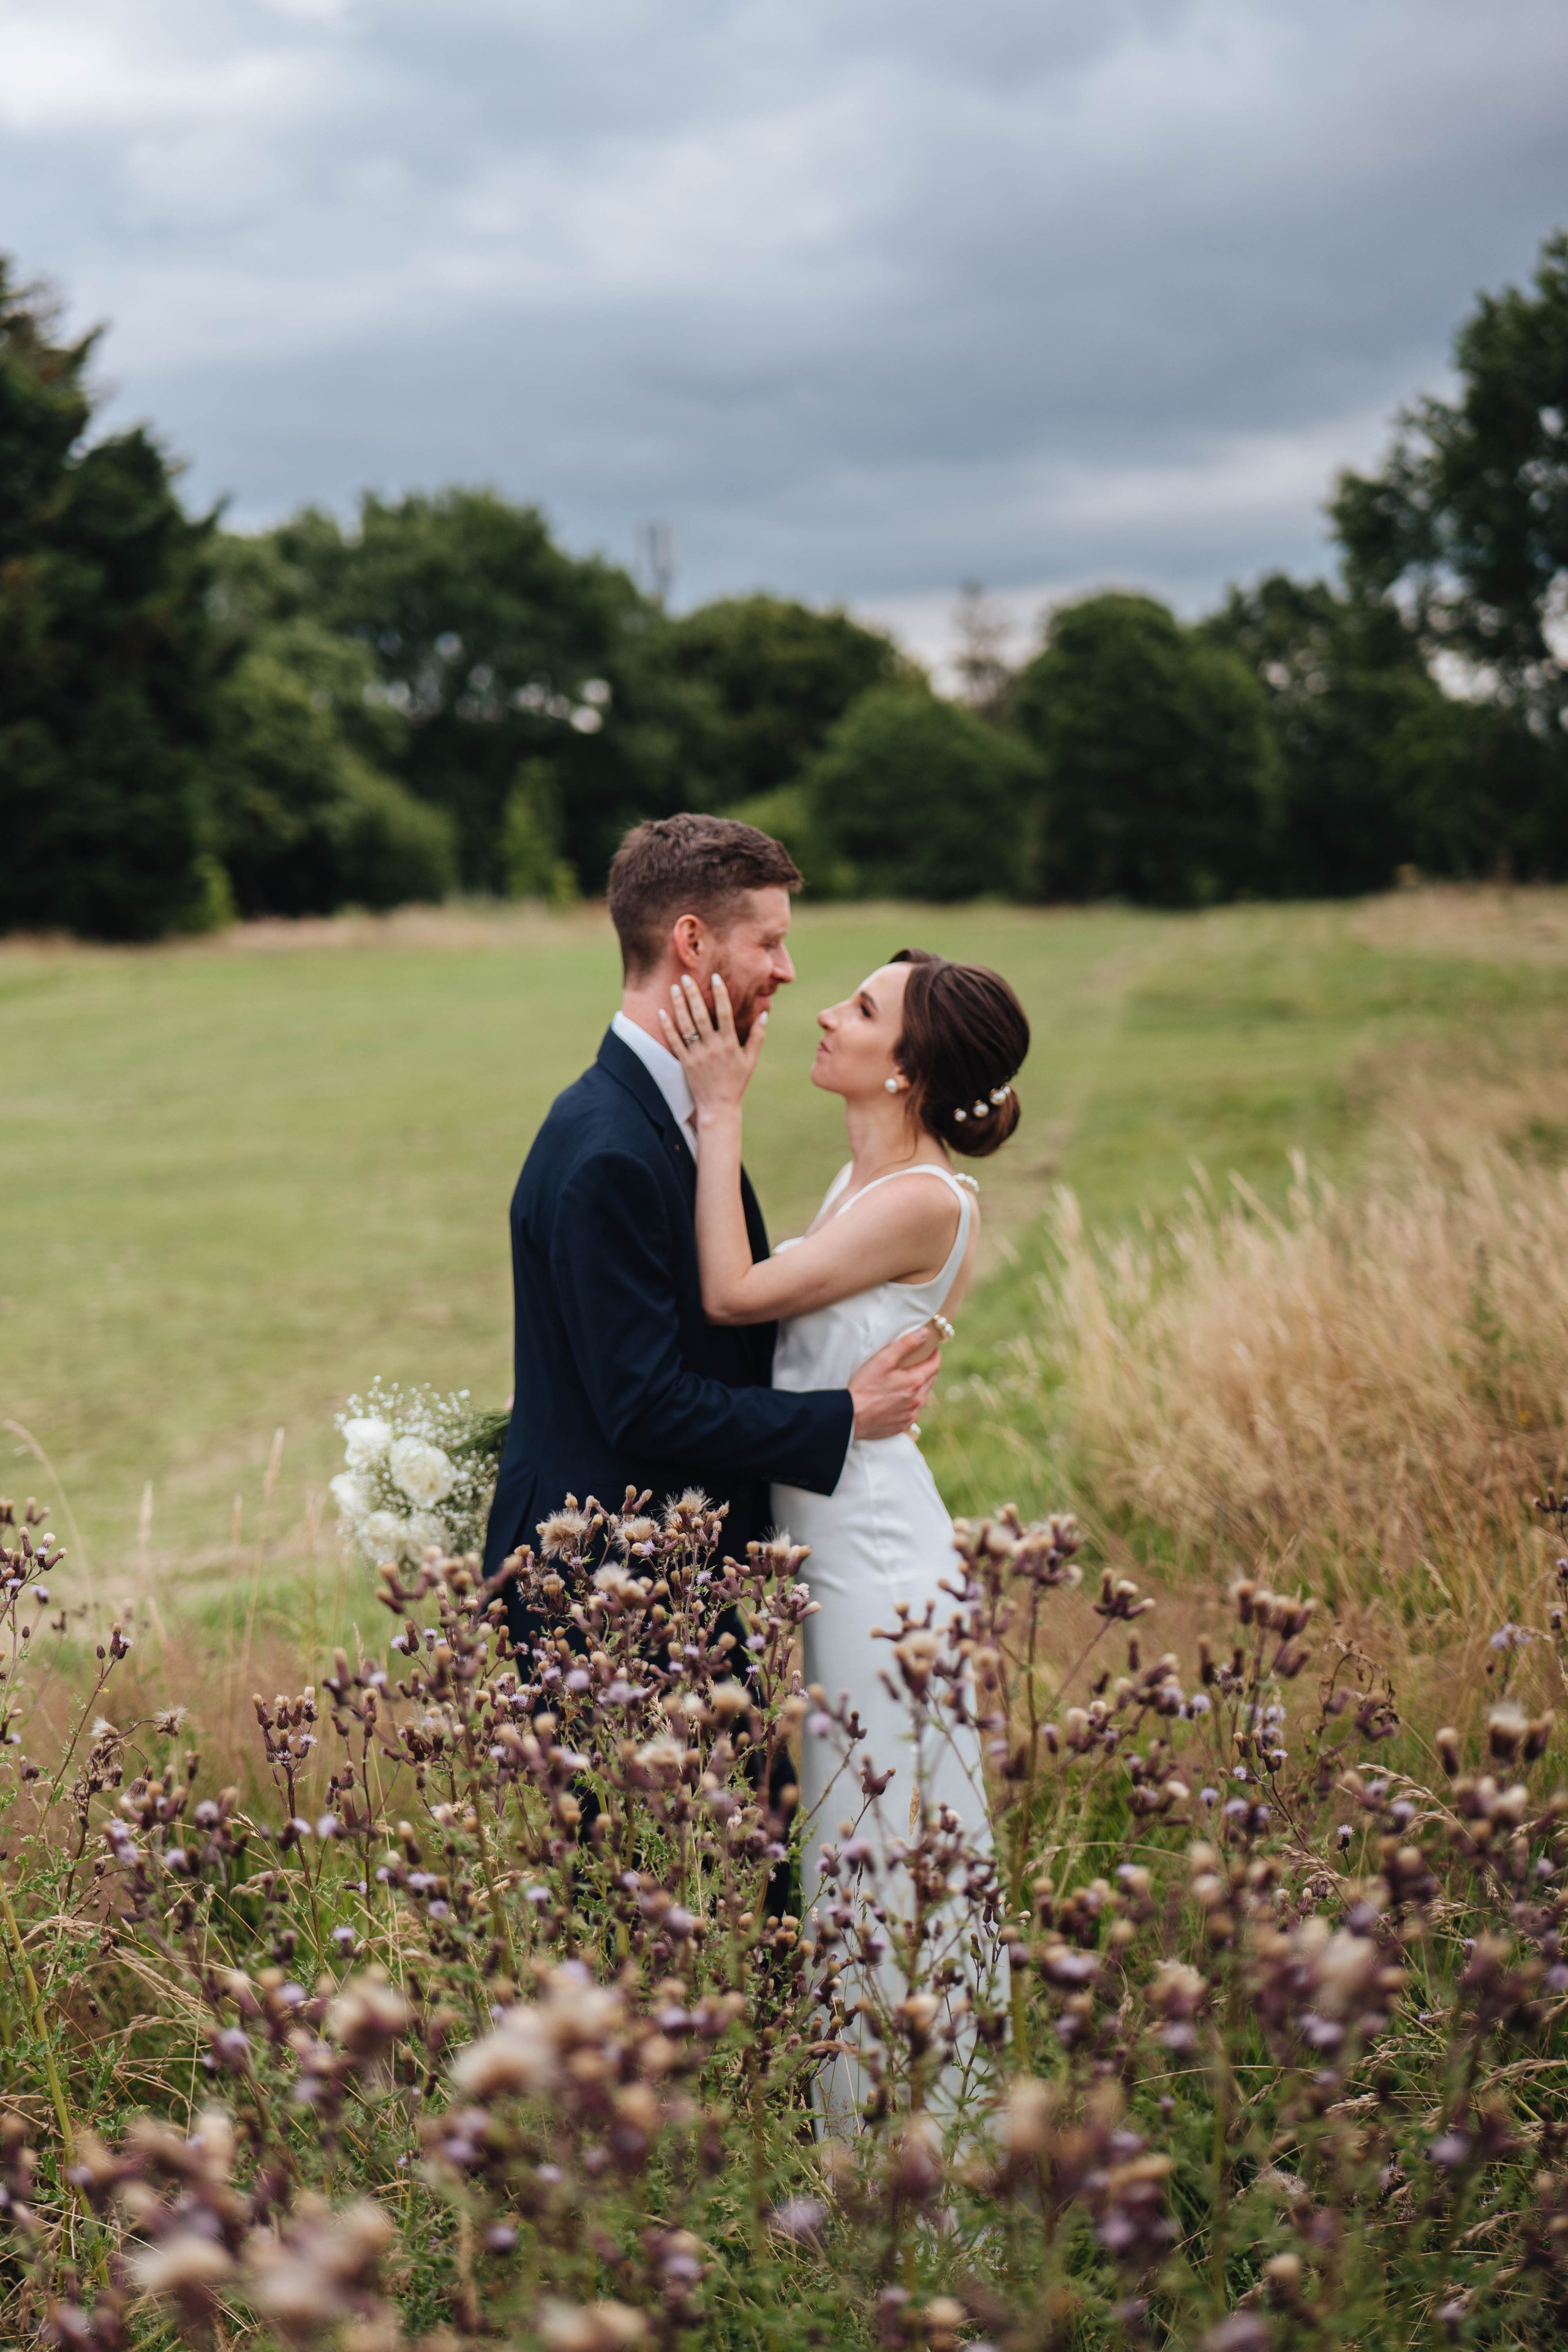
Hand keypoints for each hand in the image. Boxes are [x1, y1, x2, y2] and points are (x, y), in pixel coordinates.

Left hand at [658, 972, 765, 1119]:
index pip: (724, 1013)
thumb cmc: (736, 1082)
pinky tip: (661, 1012)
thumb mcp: (751, 1060)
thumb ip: (758, 1037)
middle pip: (701, 1015)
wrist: (719, 1106)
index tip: (715, 977)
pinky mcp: (685, 1063)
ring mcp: (697, 1055)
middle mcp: (713, 1047)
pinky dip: (667, 1026)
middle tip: (686, 976)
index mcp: (730, 1044)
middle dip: (693, 994)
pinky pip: (674, 1041)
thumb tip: (765, 1015)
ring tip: (674, 988)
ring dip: (679, 1005)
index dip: (720, 994)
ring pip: (686, 1025)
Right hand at [848, 1323, 942, 1441]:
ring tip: (906, 1379)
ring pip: (922, 1396)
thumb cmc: (864, 1386)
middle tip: (918, 1360)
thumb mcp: (883, 1359)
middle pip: (930, 1380)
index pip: (935, 1365)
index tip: (932, 1348)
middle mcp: (917, 1400)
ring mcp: (910, 1415)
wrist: (850, 1417)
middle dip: (927, 1369)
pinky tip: (899, 1398)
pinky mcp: (902, 1425)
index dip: (935, 1354)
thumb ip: (906, 1344)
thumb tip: (925, 1333)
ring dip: (919, 1386)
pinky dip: (910, 1402)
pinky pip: (912, 1411)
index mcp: (915, 1382)